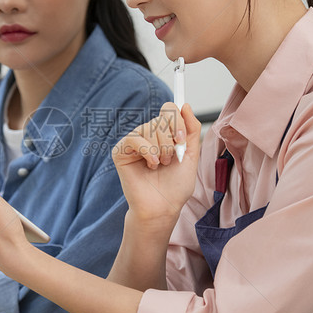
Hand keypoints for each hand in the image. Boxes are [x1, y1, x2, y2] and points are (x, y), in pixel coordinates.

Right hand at [112, 101, 201, 226]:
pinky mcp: (121, 151)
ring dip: (161, 150)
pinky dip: (147, 152)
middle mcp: (148, 134)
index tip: (181, 139)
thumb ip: (191, 129)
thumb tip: (185, 105)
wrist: (163, 206)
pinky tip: (150, 166)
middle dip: (171, 140)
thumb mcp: (191, 154)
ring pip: (149, 128)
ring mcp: (134, 142)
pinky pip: (134, 138)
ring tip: (160, 165)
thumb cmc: (176, 185)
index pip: (169, 109)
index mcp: (164, 133)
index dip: (177, 120)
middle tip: (171, 159)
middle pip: (161, 118)